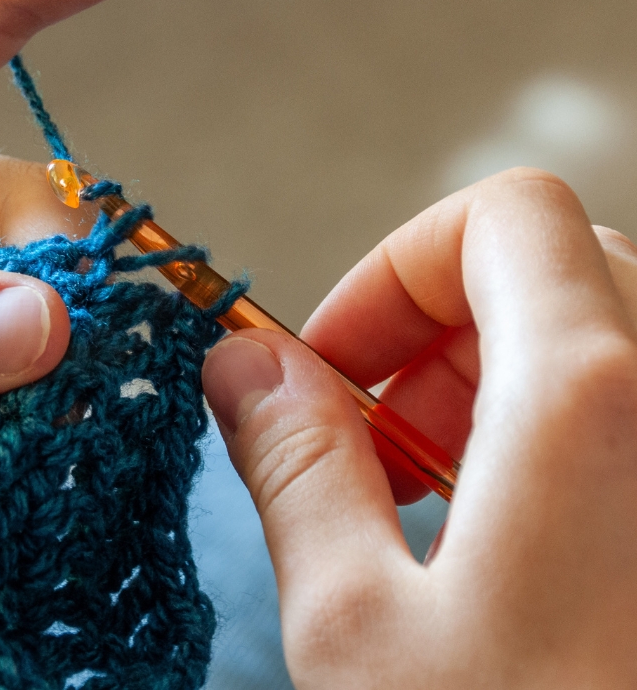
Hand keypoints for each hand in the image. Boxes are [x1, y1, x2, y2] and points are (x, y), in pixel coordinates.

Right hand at [203, 168, 636, 686]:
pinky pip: (636, 417)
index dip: (397, 268)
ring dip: (497, 391)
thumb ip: (293, 462)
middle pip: (553, 272)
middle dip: (438, 337)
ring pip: (606, 340)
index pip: (501, 215)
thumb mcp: (357, 623)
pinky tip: (511, 548)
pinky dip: (558, 442)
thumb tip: (241, 365)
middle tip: (380, 450)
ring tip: (438, 510)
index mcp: (592, 400)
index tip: (336, 367)